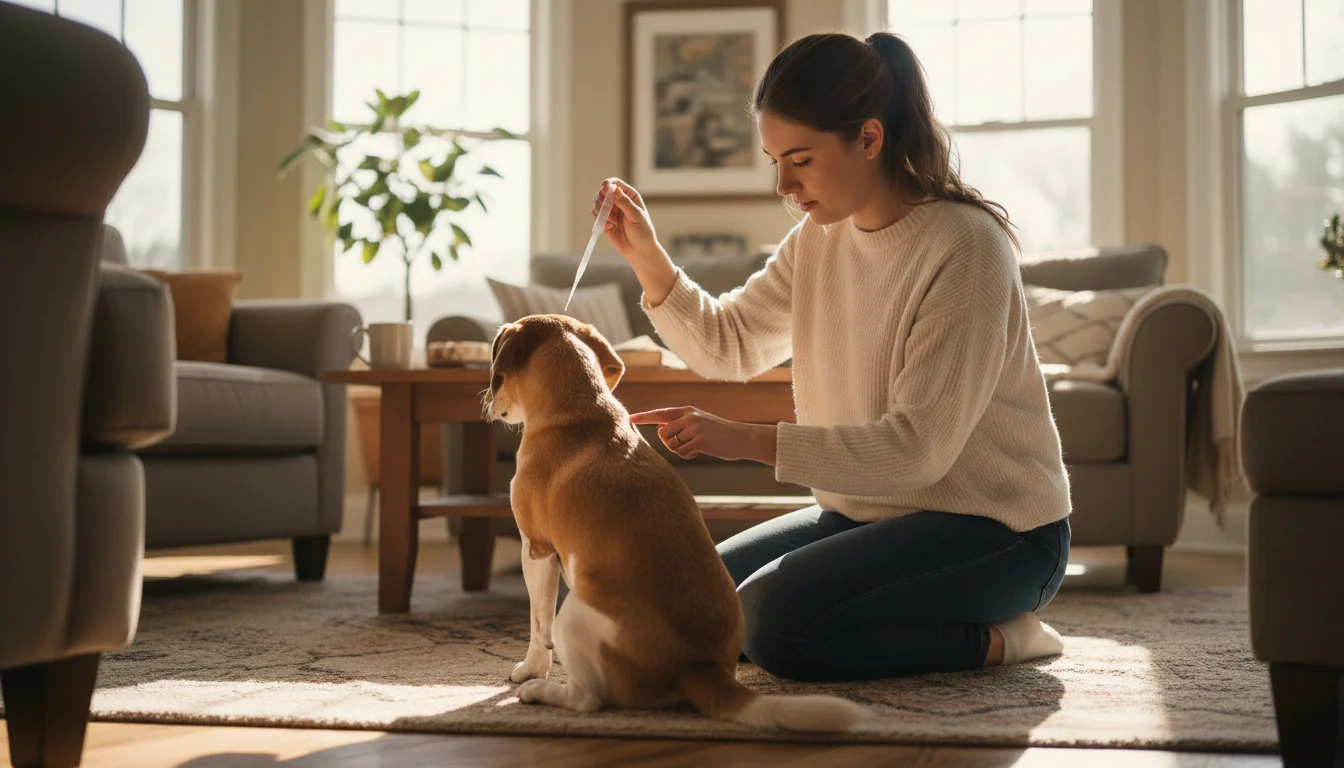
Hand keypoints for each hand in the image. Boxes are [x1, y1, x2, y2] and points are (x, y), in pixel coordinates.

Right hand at [593, 178, 659, 264]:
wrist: (639, 251)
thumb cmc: (643, 232)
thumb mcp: (636, 216)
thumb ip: (624, 202)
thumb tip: (613, 189)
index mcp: (629, 196)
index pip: (615, 183)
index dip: (607, 184)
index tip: (604, 189)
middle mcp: (619, 201)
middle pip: (603, 192)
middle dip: (602, 199)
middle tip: (606, 209)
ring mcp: (611, 211)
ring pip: (597, 203)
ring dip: (600, 210)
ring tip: (612, 221)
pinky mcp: (605, 221)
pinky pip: (595, 215)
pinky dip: (599, 219)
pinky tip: (608, 227)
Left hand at [629, 407, 777, 464]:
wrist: (742, 438)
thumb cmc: (720, 433)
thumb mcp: (700, 422)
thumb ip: (681, 424)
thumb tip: (660, 430)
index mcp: (687, 410)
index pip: (660, 413)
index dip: (644, 417)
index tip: (630, 418)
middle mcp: (688, 416)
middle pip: (662, 433)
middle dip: (669, 443)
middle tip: (684, 445)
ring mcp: (693, 427)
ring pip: (671, 444)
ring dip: (679, 450)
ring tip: (695, 447)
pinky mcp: (698, 440)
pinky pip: (681, 452)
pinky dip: (688, 455)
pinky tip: (699, 452)